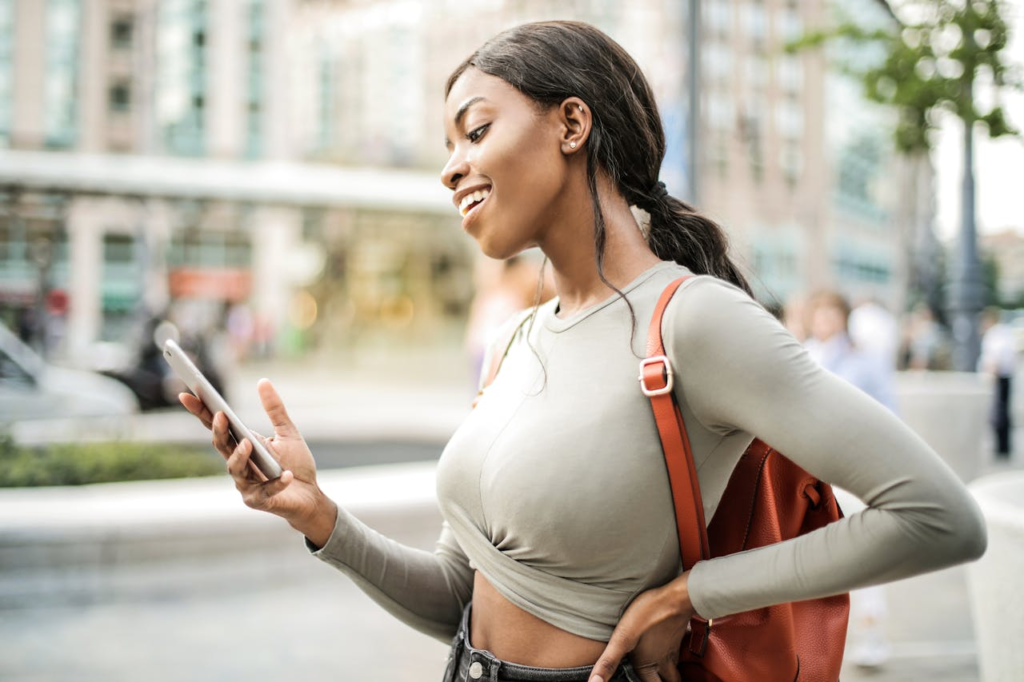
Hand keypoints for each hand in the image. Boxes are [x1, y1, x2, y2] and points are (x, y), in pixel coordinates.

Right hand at [179, 378, 336, 541]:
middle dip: (218, 431)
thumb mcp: (288, 432)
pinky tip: (287, 475)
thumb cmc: (296, 464)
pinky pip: (265, 491)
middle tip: (220, 415)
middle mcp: (239, 464)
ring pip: (235, 469)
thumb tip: (263, 381)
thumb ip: (275, 409)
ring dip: (239, 456)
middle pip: (221, 445)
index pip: (218, 427)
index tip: (187, 393)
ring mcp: (246, 484)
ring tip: (248, 443)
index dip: (201, 411)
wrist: (310, 495)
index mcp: (242, 445)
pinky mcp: (259, 500)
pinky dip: (276, 483)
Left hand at [588, 572, 692, 681]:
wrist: (676, 598)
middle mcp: (663, 662)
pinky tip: (662, 649)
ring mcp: (673, 650)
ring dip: (667, 675)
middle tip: (652, 677)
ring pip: (674, 672)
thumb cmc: (648, 614)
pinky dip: (671, 659)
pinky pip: (676, 656)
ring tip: (658, 671)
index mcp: (647, 666)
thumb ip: (608, 662)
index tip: (636, 680)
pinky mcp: (677, 638)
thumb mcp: (622, 637)